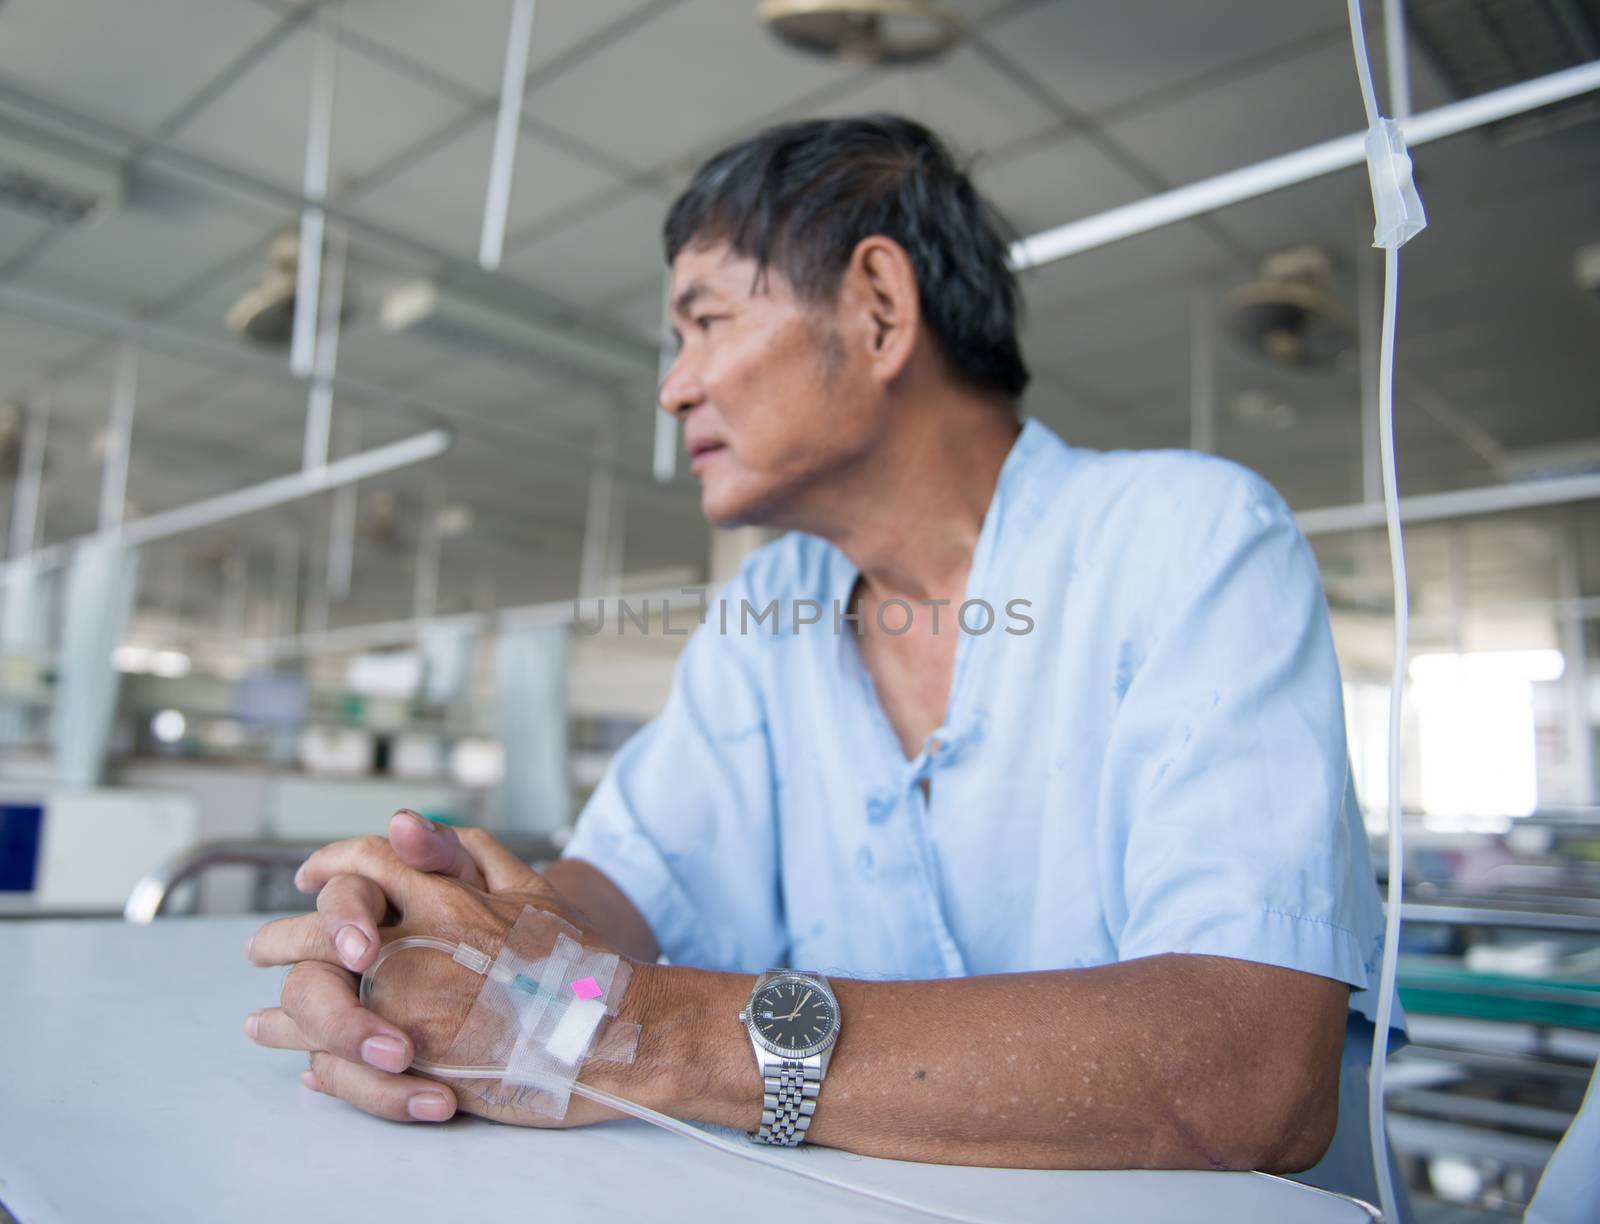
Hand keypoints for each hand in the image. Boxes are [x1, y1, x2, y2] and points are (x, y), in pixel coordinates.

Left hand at [244, 812, 637, 1127]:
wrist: (610, 1031)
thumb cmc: (577, 961)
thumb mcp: (529, 888)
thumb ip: (465, 854)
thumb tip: (400, 823)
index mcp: (446, 896)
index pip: (365, 862)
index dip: (328, 863)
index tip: (306, 875)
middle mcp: (418, 942)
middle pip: (323, 929)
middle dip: (283, 938)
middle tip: (262, 949)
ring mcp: (410, 1000)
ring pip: (316, 992)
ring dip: (282, 1008)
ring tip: (262, 1021)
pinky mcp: (412, 1055)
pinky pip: (336, 1054)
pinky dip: (310, 1055)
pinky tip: (302, 1058)